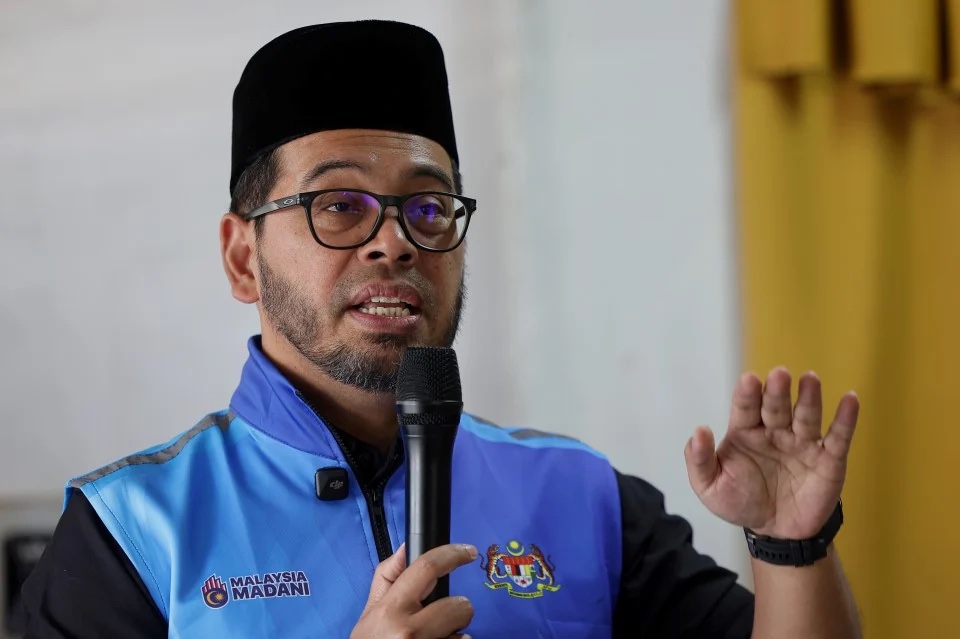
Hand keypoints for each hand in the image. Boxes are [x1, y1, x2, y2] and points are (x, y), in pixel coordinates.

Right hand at [351, 543, 476, 638]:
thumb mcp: (370, 614)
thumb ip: (387, 578)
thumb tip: (406, 547)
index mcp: (390, 610)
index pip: (427, 568)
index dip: (452, 554)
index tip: (468, 551)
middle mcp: (409, 631)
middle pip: (459, 606)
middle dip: (457, 609)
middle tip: (442, 617)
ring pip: (464, 633)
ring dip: (454, 634)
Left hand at [684, 367, 858, 538]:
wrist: (775, 533)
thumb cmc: (740, 502)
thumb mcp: (710, 487)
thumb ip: (700, 460)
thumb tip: (699, 431)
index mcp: (745, 432)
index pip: (746, 408)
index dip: (748, 394)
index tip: (749, 380)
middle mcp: (775, 431)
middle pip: (776, 407)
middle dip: (777, 391)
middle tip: (779, 375)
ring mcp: (803, 443)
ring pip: (807, 416)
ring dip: (809, 398)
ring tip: (810, 379)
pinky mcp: (829, 460)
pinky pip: (839, 437)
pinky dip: (846, 419)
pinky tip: (850, 399)